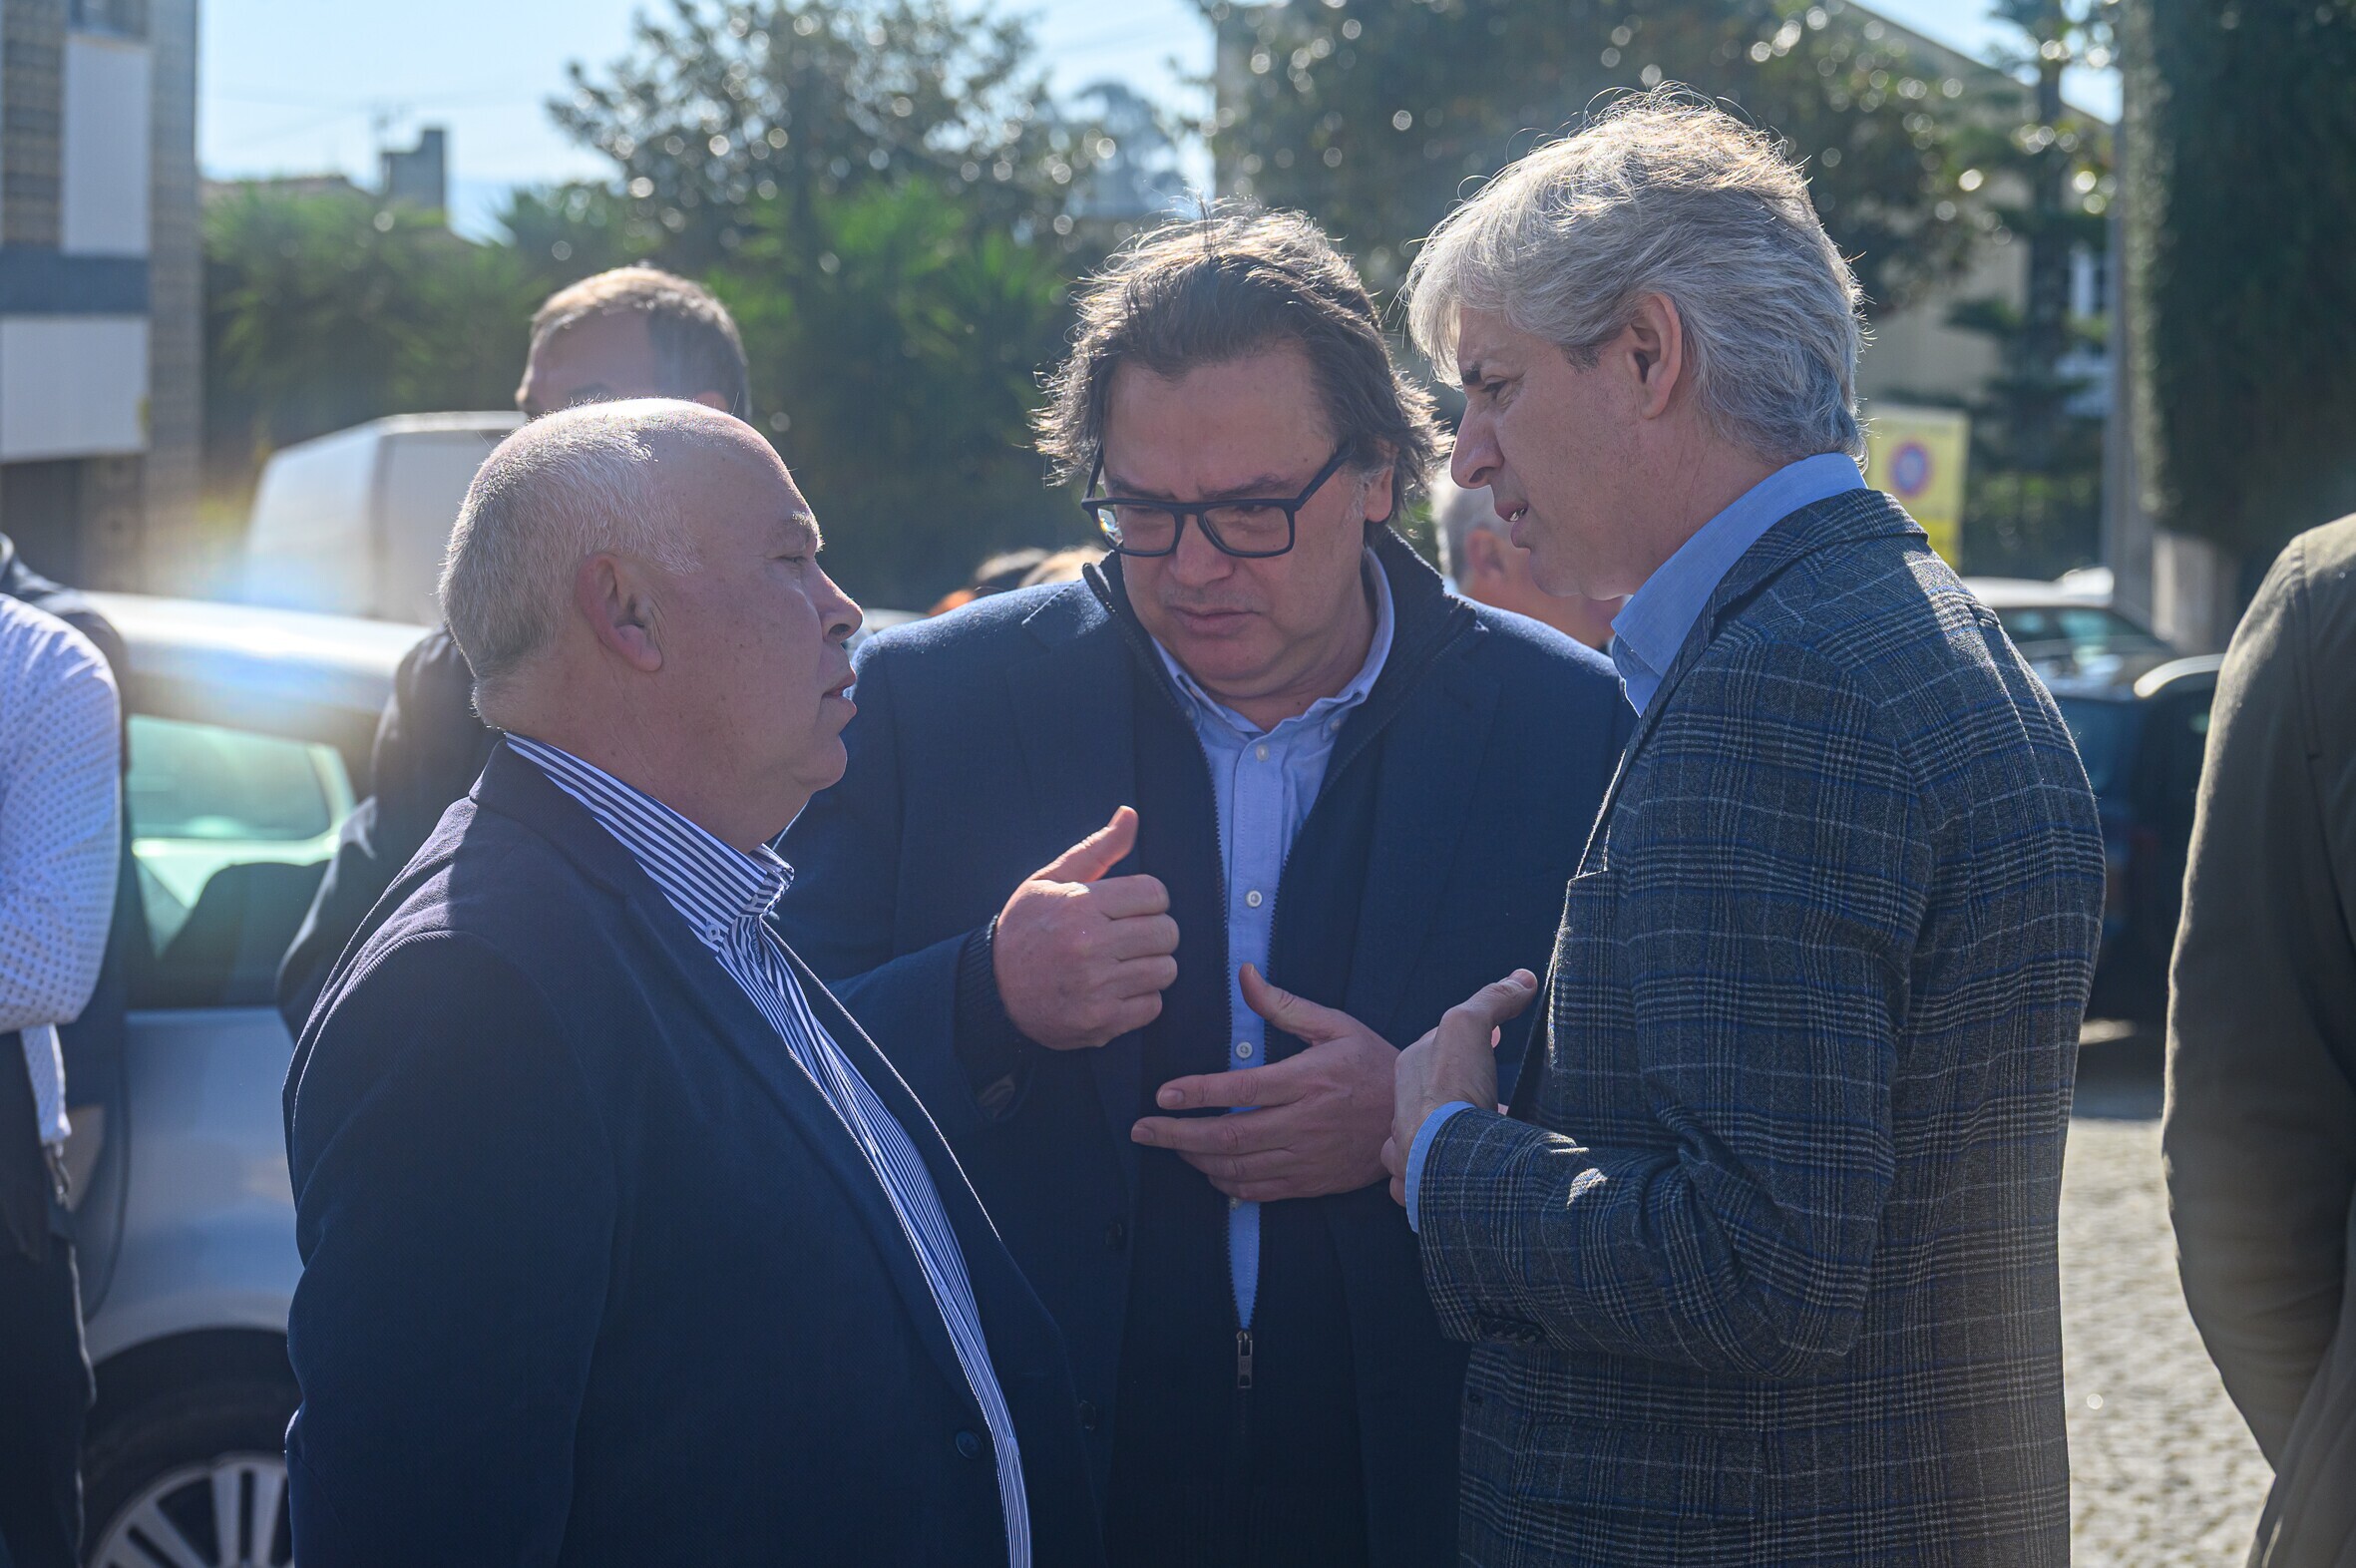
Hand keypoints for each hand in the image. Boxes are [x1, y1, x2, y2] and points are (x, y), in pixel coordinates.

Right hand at [994, 807, 1178, 1051]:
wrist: (991, 990)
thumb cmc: (1025, 929)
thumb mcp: (1051, 881)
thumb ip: (1096, 850)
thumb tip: (1130, 814)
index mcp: (1080, 906)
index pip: (1155, 893)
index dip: (1149, 898)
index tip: (1131, 907)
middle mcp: (1089, 947)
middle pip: (1167, 932)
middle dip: (1154, 931)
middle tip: (1130, 935)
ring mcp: (1096, 988)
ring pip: (1166, 970)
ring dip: (1151, 965)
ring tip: (1122, 963)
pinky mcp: (1100, 1022)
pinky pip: (1153, 1006)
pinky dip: (1140, 998)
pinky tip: (1115, 989)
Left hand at [1130, 965, 1396, 1201]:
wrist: (1416, 1117)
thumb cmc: (1372, 1063)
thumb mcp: (1335, 1025)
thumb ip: (1283, 1005)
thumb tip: (1244, 974)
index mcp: (1308, 1080)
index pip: (1241, 1090)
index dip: (1197, 1093)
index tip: (1163, 1094)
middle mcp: (1304, 1123)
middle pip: (1229, 1137)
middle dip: (1177, 1135)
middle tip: (1142, 1131)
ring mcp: (1306, 1157)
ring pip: (1238, 1168)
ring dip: (1195, 1159)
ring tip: (1169, 1144)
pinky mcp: (1311, 1182)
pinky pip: (1258, 1191)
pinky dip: (1226, 1184)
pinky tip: (1208, 1170)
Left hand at [1381, 971, 1537, 1206]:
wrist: (1446, 1162)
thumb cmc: (1451, 1092)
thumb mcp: (1469, 1028)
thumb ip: (1491, 1000)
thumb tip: (1522, 977)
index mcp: (1409, 1070)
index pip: (1438, 1046)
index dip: (1470, 1042)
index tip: (1494, 1043)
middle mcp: (1401, 1110)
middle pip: (1434, 1095)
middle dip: (1460, 1094)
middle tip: (1492, 1096)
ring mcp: (1408, 1151)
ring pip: (1429, 1138)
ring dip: (1451, 1137)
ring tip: (1485, 1139)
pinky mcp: (1421, 1187)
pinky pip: (1432, 1177)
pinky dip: (1450, 1173)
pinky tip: (1472, 1174)